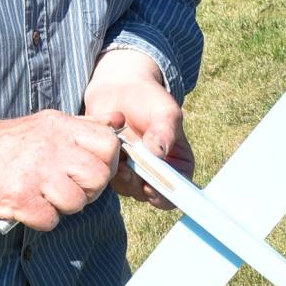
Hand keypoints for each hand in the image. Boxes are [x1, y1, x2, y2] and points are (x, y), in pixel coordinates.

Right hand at [0, 110, 119, 230]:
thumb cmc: (3, 145)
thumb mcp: (44, 124)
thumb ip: (82, 126)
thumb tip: (117, 122)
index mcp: (59, 126)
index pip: (109, 143)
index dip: (106, 163)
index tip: (90, 170)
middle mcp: (50, 146)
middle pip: (98, 177)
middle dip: (88, 191)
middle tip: (66, 189)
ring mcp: (34, 172)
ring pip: (77, 203)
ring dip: (63, 208)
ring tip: (43, 197)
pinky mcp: (19, 198)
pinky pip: (51, 221)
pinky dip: (40, 220)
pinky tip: (27, 206)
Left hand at [83, 49, 193, 208]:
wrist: (120, 90)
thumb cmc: (150, 99)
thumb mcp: (165, 111)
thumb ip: (165, 130)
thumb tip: (158, 153)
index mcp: (179, 166)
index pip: (176, 193)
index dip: (163, 195)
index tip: (149, 185)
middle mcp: (157, 175)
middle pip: (150, 196)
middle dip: (138, 184)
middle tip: (127, 167)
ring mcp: (134, 174)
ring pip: (127, 188)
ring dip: (120, 174)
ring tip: (117, 150)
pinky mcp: (113, 168)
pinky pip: (108, 177)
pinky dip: (106, 164)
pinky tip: (108, 144)